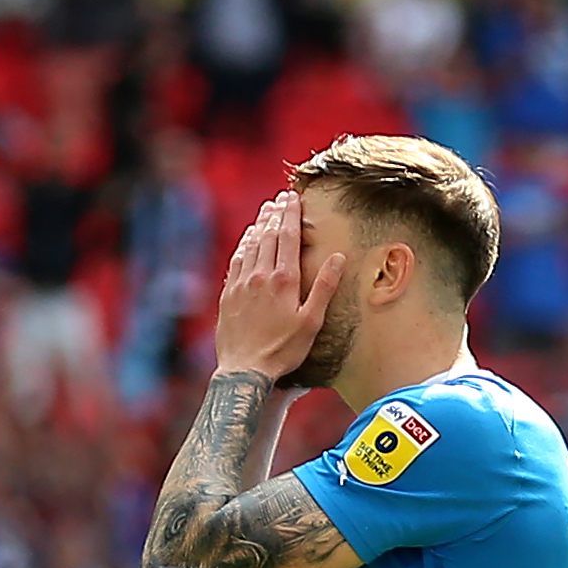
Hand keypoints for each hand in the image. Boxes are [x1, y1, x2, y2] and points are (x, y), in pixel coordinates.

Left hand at [209, 190, 343, 383]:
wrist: (244, 370)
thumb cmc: (282, 350)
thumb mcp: (311, 322)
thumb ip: (324, 287)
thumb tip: (338, 257)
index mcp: (284, 280)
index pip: (288, 236)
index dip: (291, 214)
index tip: (293, 198)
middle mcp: (261, 276)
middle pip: (268, 235)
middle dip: (276, 213)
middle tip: (280, 198)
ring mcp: (242, 284)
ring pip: (251, 245)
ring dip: (259, 225)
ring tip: (266, 210)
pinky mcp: (228, 295)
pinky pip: (236, 261)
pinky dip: (243, 245)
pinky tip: (247, 239)